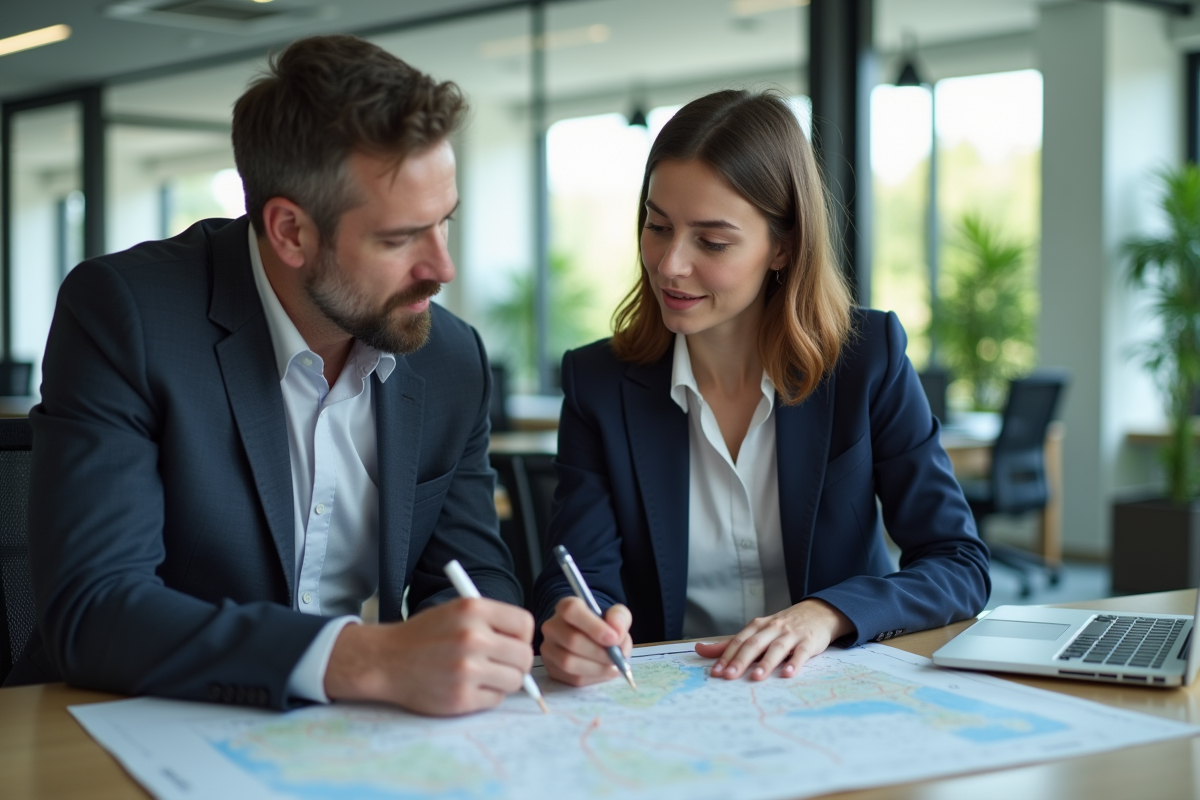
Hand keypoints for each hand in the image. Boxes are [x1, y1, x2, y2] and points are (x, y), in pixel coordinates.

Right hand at [323, 597, 533, 715]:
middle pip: (524, 657)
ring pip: (514, 681)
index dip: (522, 636)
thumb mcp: (456, 611)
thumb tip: (525, 644)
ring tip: (483, 675)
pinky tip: (469, 687)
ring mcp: (466, 670)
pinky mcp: (460, 698)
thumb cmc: (424, 635)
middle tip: (502, 664)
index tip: (513, 642)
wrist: (386, 660)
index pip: (525, 624)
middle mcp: (472, 638)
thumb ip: (491, 622)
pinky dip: (488, 696)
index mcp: (473, 610)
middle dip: (517, 663)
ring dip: (504, 681)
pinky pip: (496, 700)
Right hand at [540, 597, 632, 686]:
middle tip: (616, 658)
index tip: (613, 638)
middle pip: (572, 640)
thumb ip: (619, 618)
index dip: (593, 626)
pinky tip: (603, 671)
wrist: (592, 641)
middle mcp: (552, 627)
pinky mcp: (552, 669)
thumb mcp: (616, 616)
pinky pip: (571, 678)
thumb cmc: (603, 626)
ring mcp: (548, 649)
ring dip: (596, 668)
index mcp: (566, 607)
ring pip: (568, 662)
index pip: (571, 611)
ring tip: (612, 666)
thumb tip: (616, 632)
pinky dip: (592, 678)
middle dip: (599, 652)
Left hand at [695, 599, 853, 680]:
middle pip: (754, 644)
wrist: (818, 612)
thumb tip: (700, 649)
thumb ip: (730, 644)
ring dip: (766, 663)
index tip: (715, 672)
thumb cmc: (782, 627)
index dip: (726, 656)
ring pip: (776, 648)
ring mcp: (791, 634)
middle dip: (741, 660)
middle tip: (729, 676)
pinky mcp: (809, 641)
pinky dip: (795, 663)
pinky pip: (801, 653)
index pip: (738, 641)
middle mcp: (772, 628)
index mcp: (757, 626)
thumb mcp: (756, 631)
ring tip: (756, 677)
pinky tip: (788, 673)